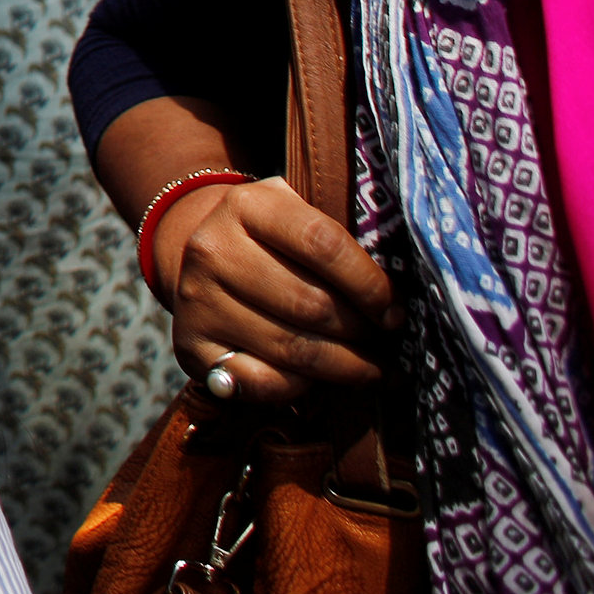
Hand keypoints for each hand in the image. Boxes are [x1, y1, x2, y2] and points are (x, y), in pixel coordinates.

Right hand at [157, 175, 399, 406]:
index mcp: (246, 205)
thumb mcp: (298, 216)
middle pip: (310, 304)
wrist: (203, 260)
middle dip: (362, 332)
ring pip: (292, 348)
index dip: (370, 285)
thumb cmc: (274, 243)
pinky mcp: (192, 346)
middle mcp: (212, 249)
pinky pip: (262, 381)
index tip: (395, 310)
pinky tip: (322, 381)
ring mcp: (197, 300)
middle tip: (386, 342)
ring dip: (346, 366)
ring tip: (375, 369)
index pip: (323, 243)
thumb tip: (401, 298)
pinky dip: (300, 388)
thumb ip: (342, 241)